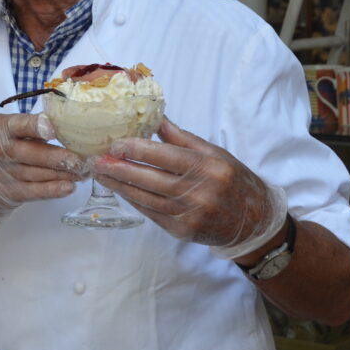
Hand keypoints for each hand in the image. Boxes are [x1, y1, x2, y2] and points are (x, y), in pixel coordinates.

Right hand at [0, 112, 88, 222]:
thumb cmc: (0, 150)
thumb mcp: (6, 133)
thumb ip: (30, 128)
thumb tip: (68, 127)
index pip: (19, 125)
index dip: (37, 126)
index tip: (54, 129)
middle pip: (31, 152)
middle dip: (59, 157)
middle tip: (82, 160)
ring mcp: (0, 172)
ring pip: (36, 173)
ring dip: (62, 174)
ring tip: (82, 173)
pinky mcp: (6, 192)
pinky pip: (33, 191)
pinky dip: (52, 189)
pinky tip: (68, 187)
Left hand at [93, 117, 286, 257]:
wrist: (253, 220)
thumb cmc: (232, 180)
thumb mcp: (213, 152)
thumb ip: (182, 138)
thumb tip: (155, 119)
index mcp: (208, 167)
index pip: (164, 156)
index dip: (136, 150)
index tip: (114, 143)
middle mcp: (199, 192)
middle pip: (150, 179)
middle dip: (119, 169)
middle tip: (97, 160)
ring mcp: (190, 214)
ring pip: (146, 198)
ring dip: (120, 186)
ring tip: (102, 174)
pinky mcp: (182, 231)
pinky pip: (151, 214)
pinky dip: (134, 201)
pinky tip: (120, 190)